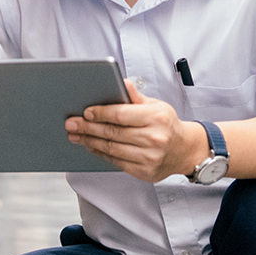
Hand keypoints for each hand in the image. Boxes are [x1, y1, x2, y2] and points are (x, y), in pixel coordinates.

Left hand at [65, 79, 206, 182]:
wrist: (184, 150)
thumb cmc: (166, 124)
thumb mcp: (156, 105)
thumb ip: (136, 96)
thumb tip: (122, 82)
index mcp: (156, 118)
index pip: (122, 115)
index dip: (101, 113)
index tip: (85, 112)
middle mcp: (154, 139)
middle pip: (113, 133)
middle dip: (88, 128)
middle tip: (71, 124)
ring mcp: (149, 158)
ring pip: (112, 149)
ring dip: (90, 142)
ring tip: (76, 136)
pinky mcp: (144, 172)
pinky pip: (117, 162)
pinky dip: (101, 153)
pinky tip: (91, 146)